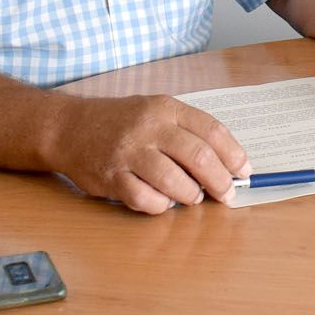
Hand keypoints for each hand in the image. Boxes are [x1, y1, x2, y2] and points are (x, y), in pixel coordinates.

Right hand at [49, 94, 249, 212]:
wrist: (70, 127)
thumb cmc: (122, 122)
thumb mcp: (156, 111)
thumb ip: (186, 132)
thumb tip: (225, 163)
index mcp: (166, 108)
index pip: (211, 130)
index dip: (233, 154)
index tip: (244, 170)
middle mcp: (149, 128)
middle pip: (198, 157)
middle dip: (219, 180)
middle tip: (226, 194)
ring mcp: (129, 152)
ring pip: (174, 181)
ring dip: (190, 194)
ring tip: (193, 196)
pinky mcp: (111, 177)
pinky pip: (145, 199)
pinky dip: (160, 205)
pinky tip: (163, 201)